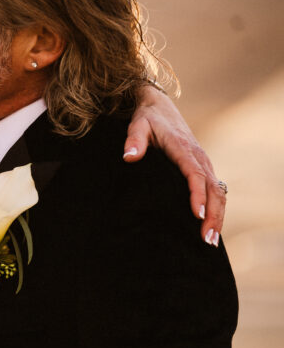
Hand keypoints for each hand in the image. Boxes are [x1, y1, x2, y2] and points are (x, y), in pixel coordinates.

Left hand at [124, 85, 224, 244]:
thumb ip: (134, 140)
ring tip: (210, 241)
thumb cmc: (147, 118)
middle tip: (206, 239)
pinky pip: (215, 190)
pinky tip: (211, 226)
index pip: (194, 175)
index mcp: (184, 148)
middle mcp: (198, 157)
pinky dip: (217, 208)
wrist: (158, 106)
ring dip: (218, 215)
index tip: (197, 215)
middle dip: (213, 214)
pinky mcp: (202, 167)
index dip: (197, 195)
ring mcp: (203, 163)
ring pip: (218, 192)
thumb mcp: (137, 124)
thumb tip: (128, 157)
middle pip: (213, 189)